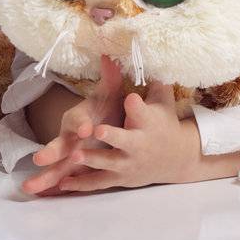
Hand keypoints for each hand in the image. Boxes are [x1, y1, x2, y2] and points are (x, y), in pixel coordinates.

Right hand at [21, 54, 128, 195]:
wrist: (104, 119)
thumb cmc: (107, 106)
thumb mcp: (110, 91)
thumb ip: (111, 75)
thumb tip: (109, 54)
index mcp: (80, 118)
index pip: (78, 120)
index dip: (81, 124)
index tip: (88, 130)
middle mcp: (71, 136)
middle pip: (60, 144)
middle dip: (51, 152)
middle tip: (40, 159)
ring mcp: (70, 153)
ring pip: (56, 166)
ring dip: (43, 176)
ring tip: (28, 188)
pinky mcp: (73, 167)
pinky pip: (61, 179)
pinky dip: (51, 188)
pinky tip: (38, 198)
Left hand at [45, 82, 202, 192]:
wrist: (177, 158)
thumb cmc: (163, 123)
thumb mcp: (162, 102)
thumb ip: (154, 83)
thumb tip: (150, 55)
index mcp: (148, 123)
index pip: (142, 111)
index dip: (136, 105)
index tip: (130, 98)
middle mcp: (138, 144)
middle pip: (124, 141)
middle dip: (112, 136)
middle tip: (97, 130)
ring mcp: (128, 164)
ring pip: (108, 163)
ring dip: (92, 160)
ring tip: (75, 155)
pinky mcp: (120, 178)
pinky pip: (99, 182)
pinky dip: (81, 183)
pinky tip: (62, 183)